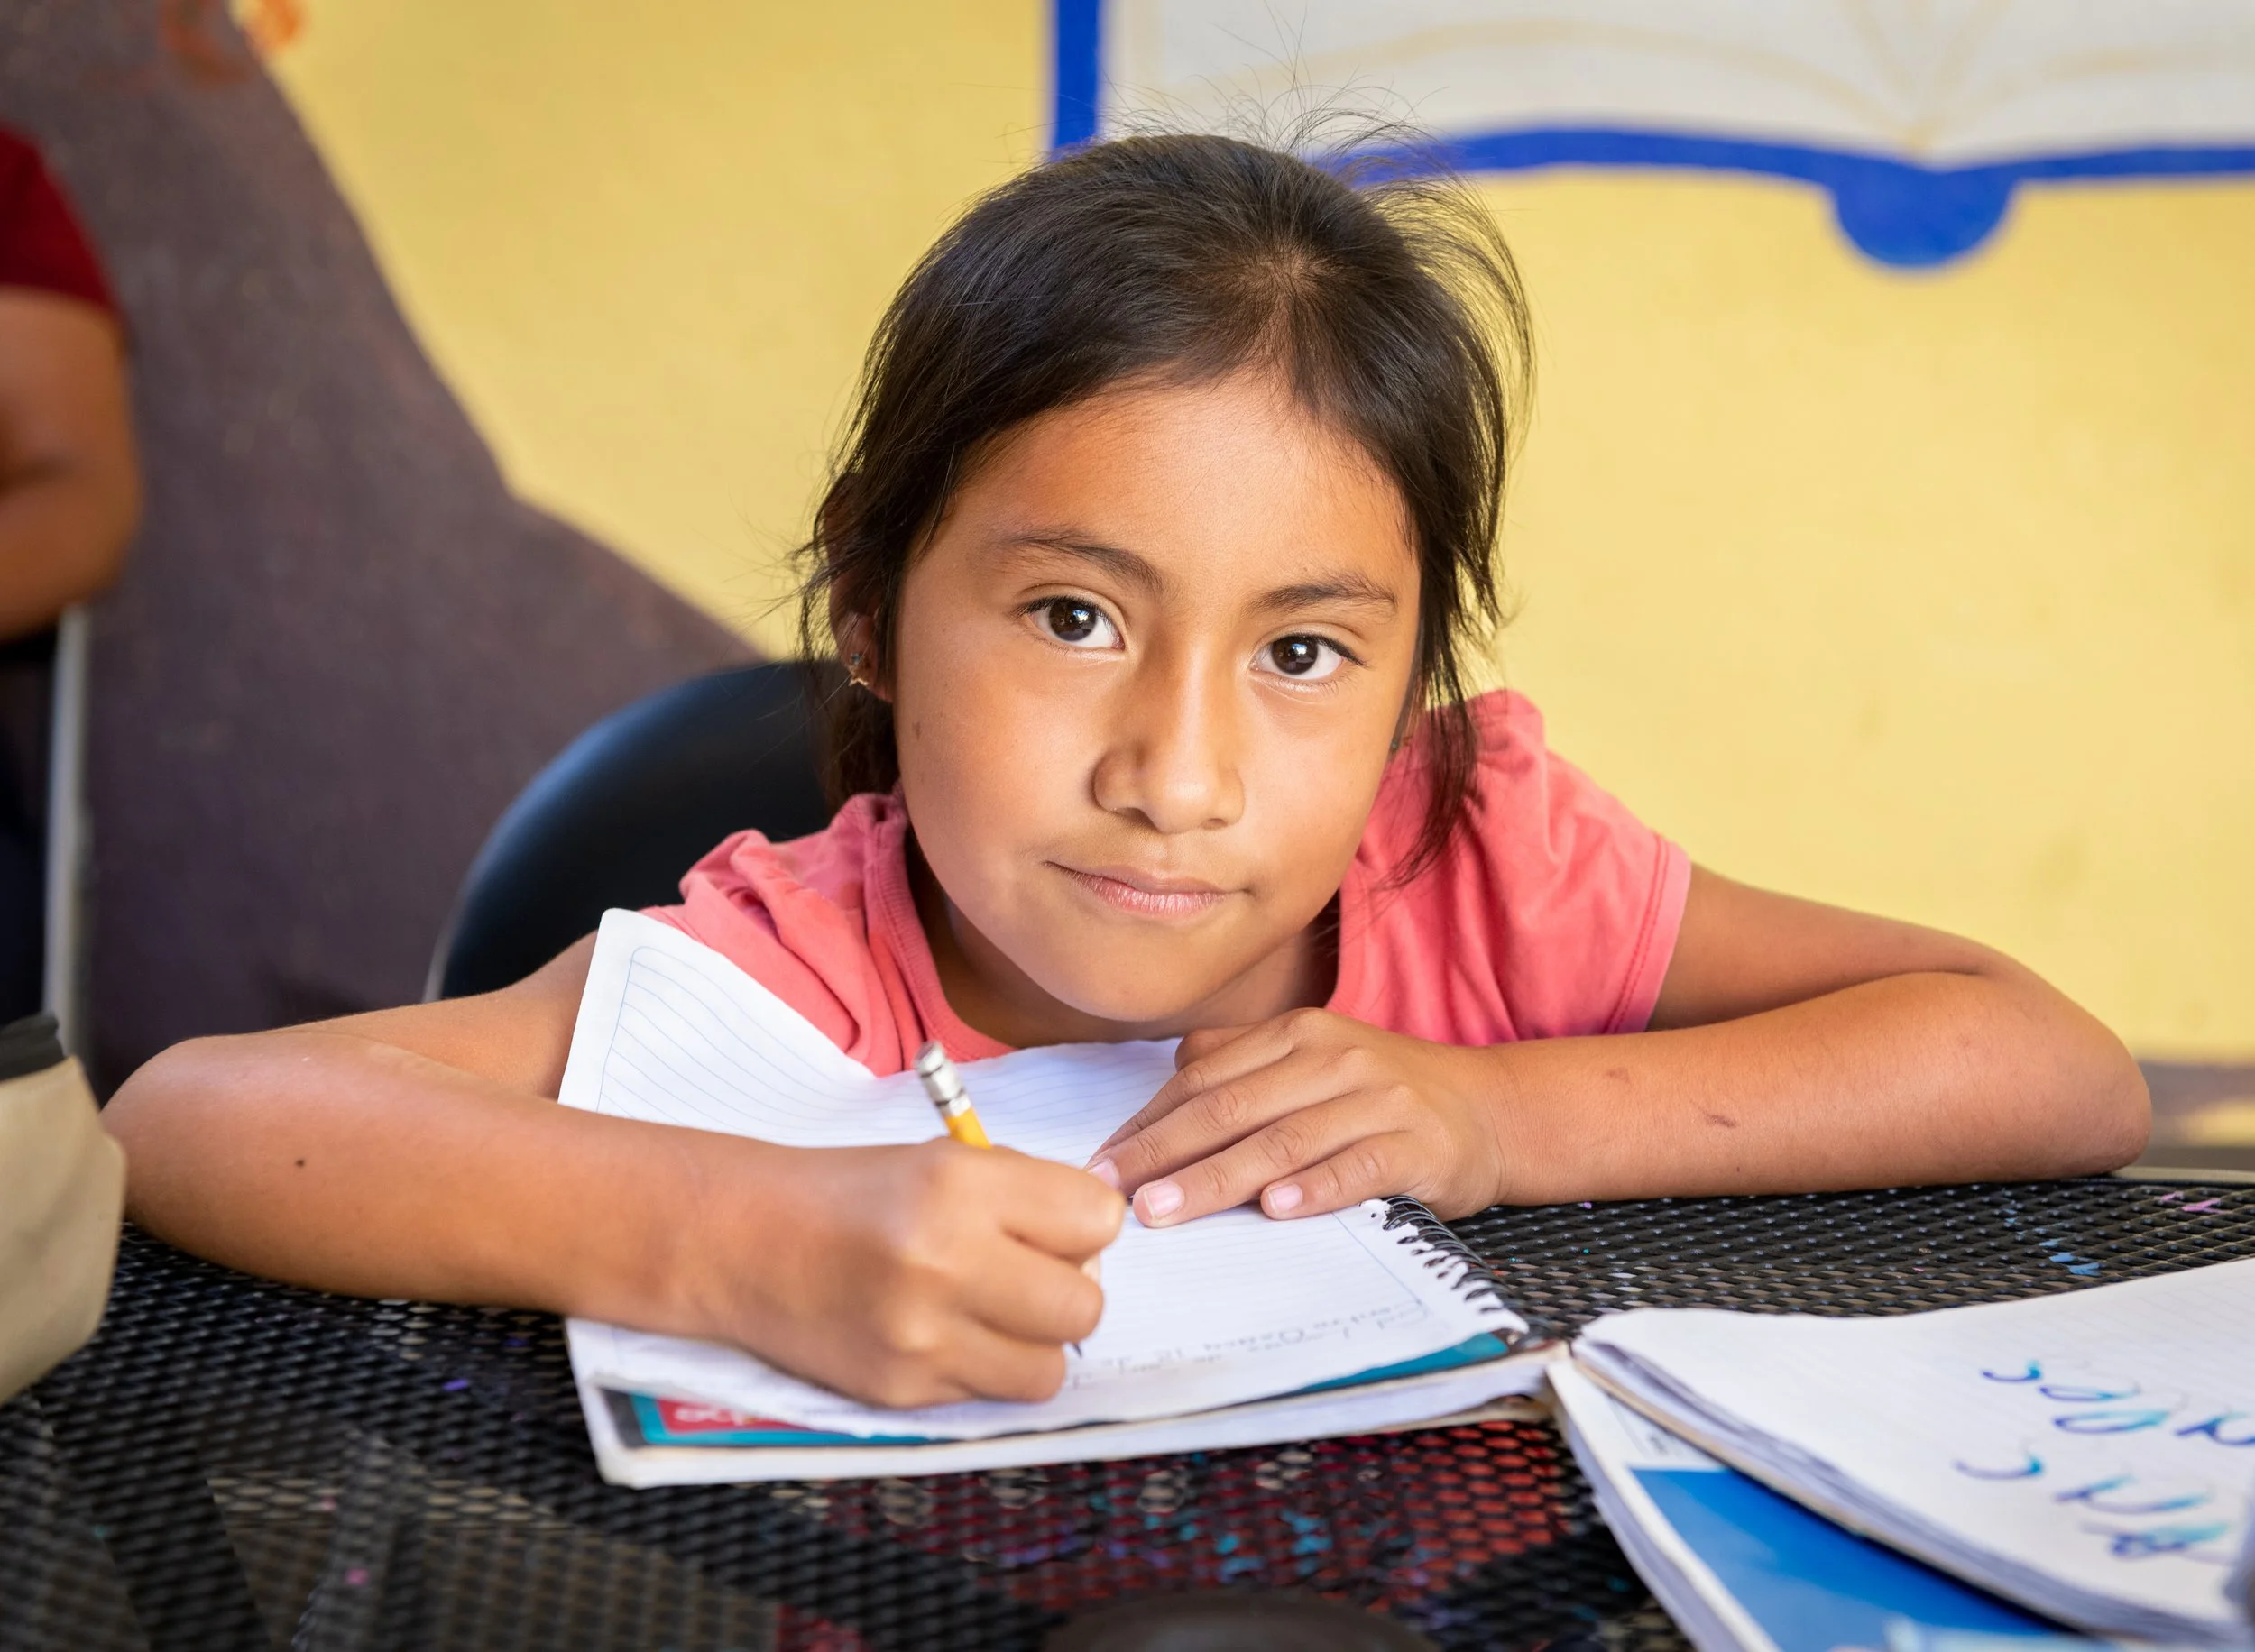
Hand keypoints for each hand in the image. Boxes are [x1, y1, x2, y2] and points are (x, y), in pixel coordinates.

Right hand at [693, 1138, 1123, 1409]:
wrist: (742, 1240)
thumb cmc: (853, 1193)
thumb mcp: (943, 1160)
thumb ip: (1026, 1196)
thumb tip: (1097, 1245)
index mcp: (960, 1186)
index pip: (1097, 1220)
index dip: (1083, 1226)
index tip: (1054, 1226)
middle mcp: (945, 1261)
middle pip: (1084, 1306)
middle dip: (1069, 1291)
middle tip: (1029, 1277)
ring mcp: (922, 1337)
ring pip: (1048, 1370)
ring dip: (1031, 1345)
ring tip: (989, 1313)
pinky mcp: (902, 1391)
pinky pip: (989, 1396)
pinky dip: (979, 1368)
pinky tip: (939, 1333)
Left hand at [1085, 1009, 1506, 1226]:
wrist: (1488, 1110)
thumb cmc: (1381, 1095)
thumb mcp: (1312, 1062)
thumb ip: (1242, 1064)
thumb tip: (1167, 1079)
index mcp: (1295, 1034)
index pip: (1203, 1081)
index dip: (1147, 1125)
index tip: (1100, 1165)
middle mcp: (1332, 1057)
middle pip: (1231, 1109)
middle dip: (1163, 1154)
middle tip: (1112, 1194)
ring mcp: (1376, 1099)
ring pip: (1282, 1141)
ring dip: (1218, 1178)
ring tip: (1167, 1209)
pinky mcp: (1416, 1144)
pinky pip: (1356, 1167)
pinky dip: (1314, 1188)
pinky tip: (1275, 1210)